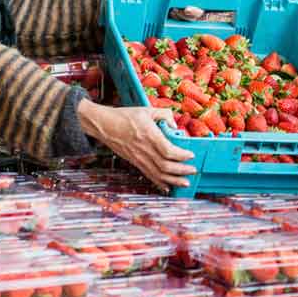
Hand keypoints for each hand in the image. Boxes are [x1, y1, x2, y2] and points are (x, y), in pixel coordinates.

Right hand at [77, 101, 195, 189]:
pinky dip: (159, 183)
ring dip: (173, 180)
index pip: (168, 151)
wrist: (104, 125)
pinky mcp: (135, 162)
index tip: (191, 155)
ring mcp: (138, 158)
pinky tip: (168, 187)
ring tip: (186, 183)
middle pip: (165, 166)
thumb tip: (175, 126)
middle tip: (193, 170)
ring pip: (158, 174)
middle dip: (181, 170)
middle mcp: (144, 149)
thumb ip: (164, 115)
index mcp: (148, 135)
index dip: (181, 156)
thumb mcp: (147, 110)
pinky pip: (149, 175)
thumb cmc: (125, 116)